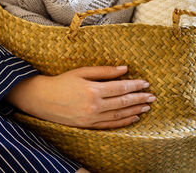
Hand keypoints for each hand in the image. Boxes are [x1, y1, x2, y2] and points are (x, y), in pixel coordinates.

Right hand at [5, 66, 154, 128]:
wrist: (42, 99)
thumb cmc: (61, 82)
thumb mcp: (81, 72)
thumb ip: (104, 71)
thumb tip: (124, 69)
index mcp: (93, 90)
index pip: (120, 88)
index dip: (135, 85)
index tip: (146, 83)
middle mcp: (94, 106)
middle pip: (123, 102)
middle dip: (139, 99)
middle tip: (152, 96)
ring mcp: (91, 118)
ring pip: (119, 115)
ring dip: (135, 111)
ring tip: (146, 107)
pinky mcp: (88, 126)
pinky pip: (110, 125)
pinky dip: (123, 122)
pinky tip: (133, 118)